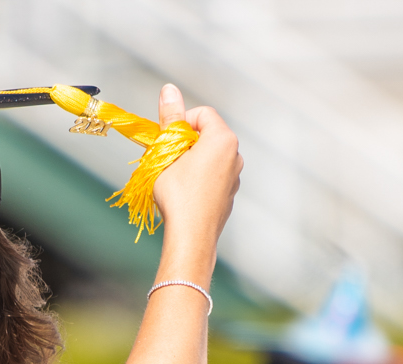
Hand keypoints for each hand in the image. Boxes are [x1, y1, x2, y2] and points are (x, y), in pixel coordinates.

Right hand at [151, 85, 241, 274]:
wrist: (192, 236)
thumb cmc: (179, 194)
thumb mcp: (169, 152)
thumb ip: (171, 119)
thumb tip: (169, 89)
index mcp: (223, 140)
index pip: (202, 114)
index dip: (181, 122)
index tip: (167, 140)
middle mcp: (235, 156)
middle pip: (207, 134)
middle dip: (185, 141)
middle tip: (167, 157)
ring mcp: (235, 176)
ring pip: (209, 156)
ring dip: (191, 159)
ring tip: (174, 176)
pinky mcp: (230, 194)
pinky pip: (213, 175)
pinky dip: (199, 177)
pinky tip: (185, 193)